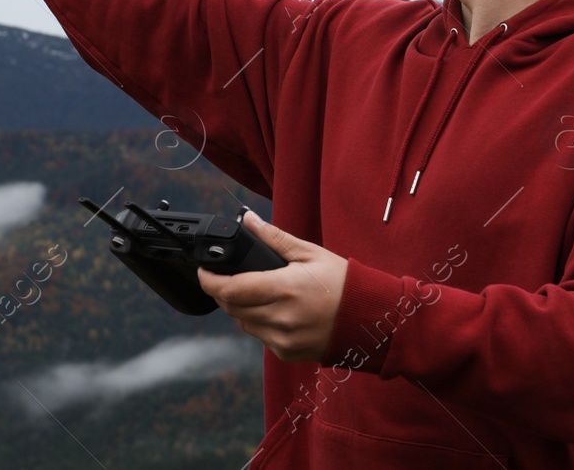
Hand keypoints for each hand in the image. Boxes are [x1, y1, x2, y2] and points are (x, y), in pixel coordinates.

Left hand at [198, 211, 346, 363]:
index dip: (210, 281)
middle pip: (232, 308)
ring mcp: (283, 340)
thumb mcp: (310, 253)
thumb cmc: (343, 283)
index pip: (231, 290)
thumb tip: (248, 220)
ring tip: (260, 293)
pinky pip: (260, 337)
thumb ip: (275, 238)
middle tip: (232, 278)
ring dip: (242, 308)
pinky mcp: (287, 353)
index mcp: (284, 289)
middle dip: (225, 292)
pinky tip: (277, 311)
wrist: (369, 319)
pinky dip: (260, 323)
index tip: (204, 272)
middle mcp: (280, 318)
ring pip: (244, 323)